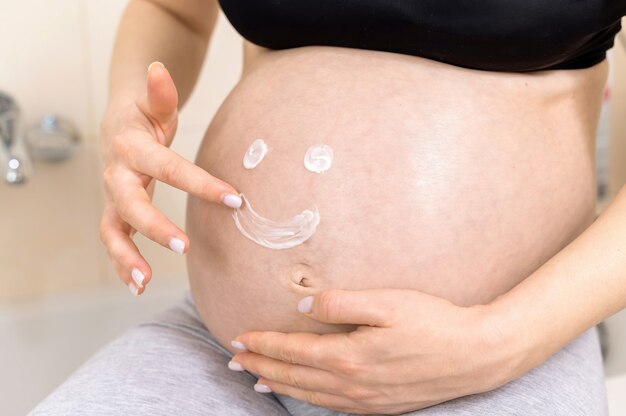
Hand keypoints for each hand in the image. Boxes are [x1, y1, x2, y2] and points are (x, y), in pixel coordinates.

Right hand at [99, 62, 241, 294]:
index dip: (200, 184)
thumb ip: (160, 92)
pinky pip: (114, 241)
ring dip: (126, 257)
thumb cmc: (145, 118)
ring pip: (112, 230)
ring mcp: (112, 198)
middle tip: (184, 247)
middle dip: (154, 227)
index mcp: (133, 148)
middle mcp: (117, 176)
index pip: (169, 168)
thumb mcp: (155, 104)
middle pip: (129, 204)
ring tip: (146, 281)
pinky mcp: (115, 213)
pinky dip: (123, 264)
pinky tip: (139, 285)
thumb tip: (160, 69)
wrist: (119, 128)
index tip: (235, 199)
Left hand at [231, 289, 527, 414]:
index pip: (293, 350)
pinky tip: (301, 394)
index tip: (239, 338)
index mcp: (349, 355)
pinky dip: (307, 399)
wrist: (475, 355)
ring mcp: (366, 400)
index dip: (263, 344)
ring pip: (309, 394)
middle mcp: (352, 383)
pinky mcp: (380, 406)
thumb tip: (303, 305)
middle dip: (261, 366)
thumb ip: (341, 302)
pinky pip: (332, 406)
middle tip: (234, 359)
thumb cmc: (433, 322)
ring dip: (279, 384)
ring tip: (256, 379)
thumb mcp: (387, 303)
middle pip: (294, 376)